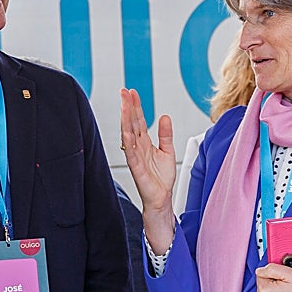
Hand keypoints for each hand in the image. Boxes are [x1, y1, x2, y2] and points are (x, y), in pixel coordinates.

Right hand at [119, 88, 176, 252]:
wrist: (162, 199)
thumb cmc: (161, 178)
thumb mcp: (168, 151)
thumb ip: (165, 135)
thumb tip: (164, 117)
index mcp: (145, 143)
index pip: (139, 120)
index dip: (136, 106)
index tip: (132, 92)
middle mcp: (138, 147)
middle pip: (132, 123)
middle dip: (128, 107)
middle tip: (124, 91)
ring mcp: (136, 157)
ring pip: (129, 134)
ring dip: (126, 119)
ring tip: (124, 105)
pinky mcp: (137, 168)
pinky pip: (131, 152)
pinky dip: (128, 141)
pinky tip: (126, 129)